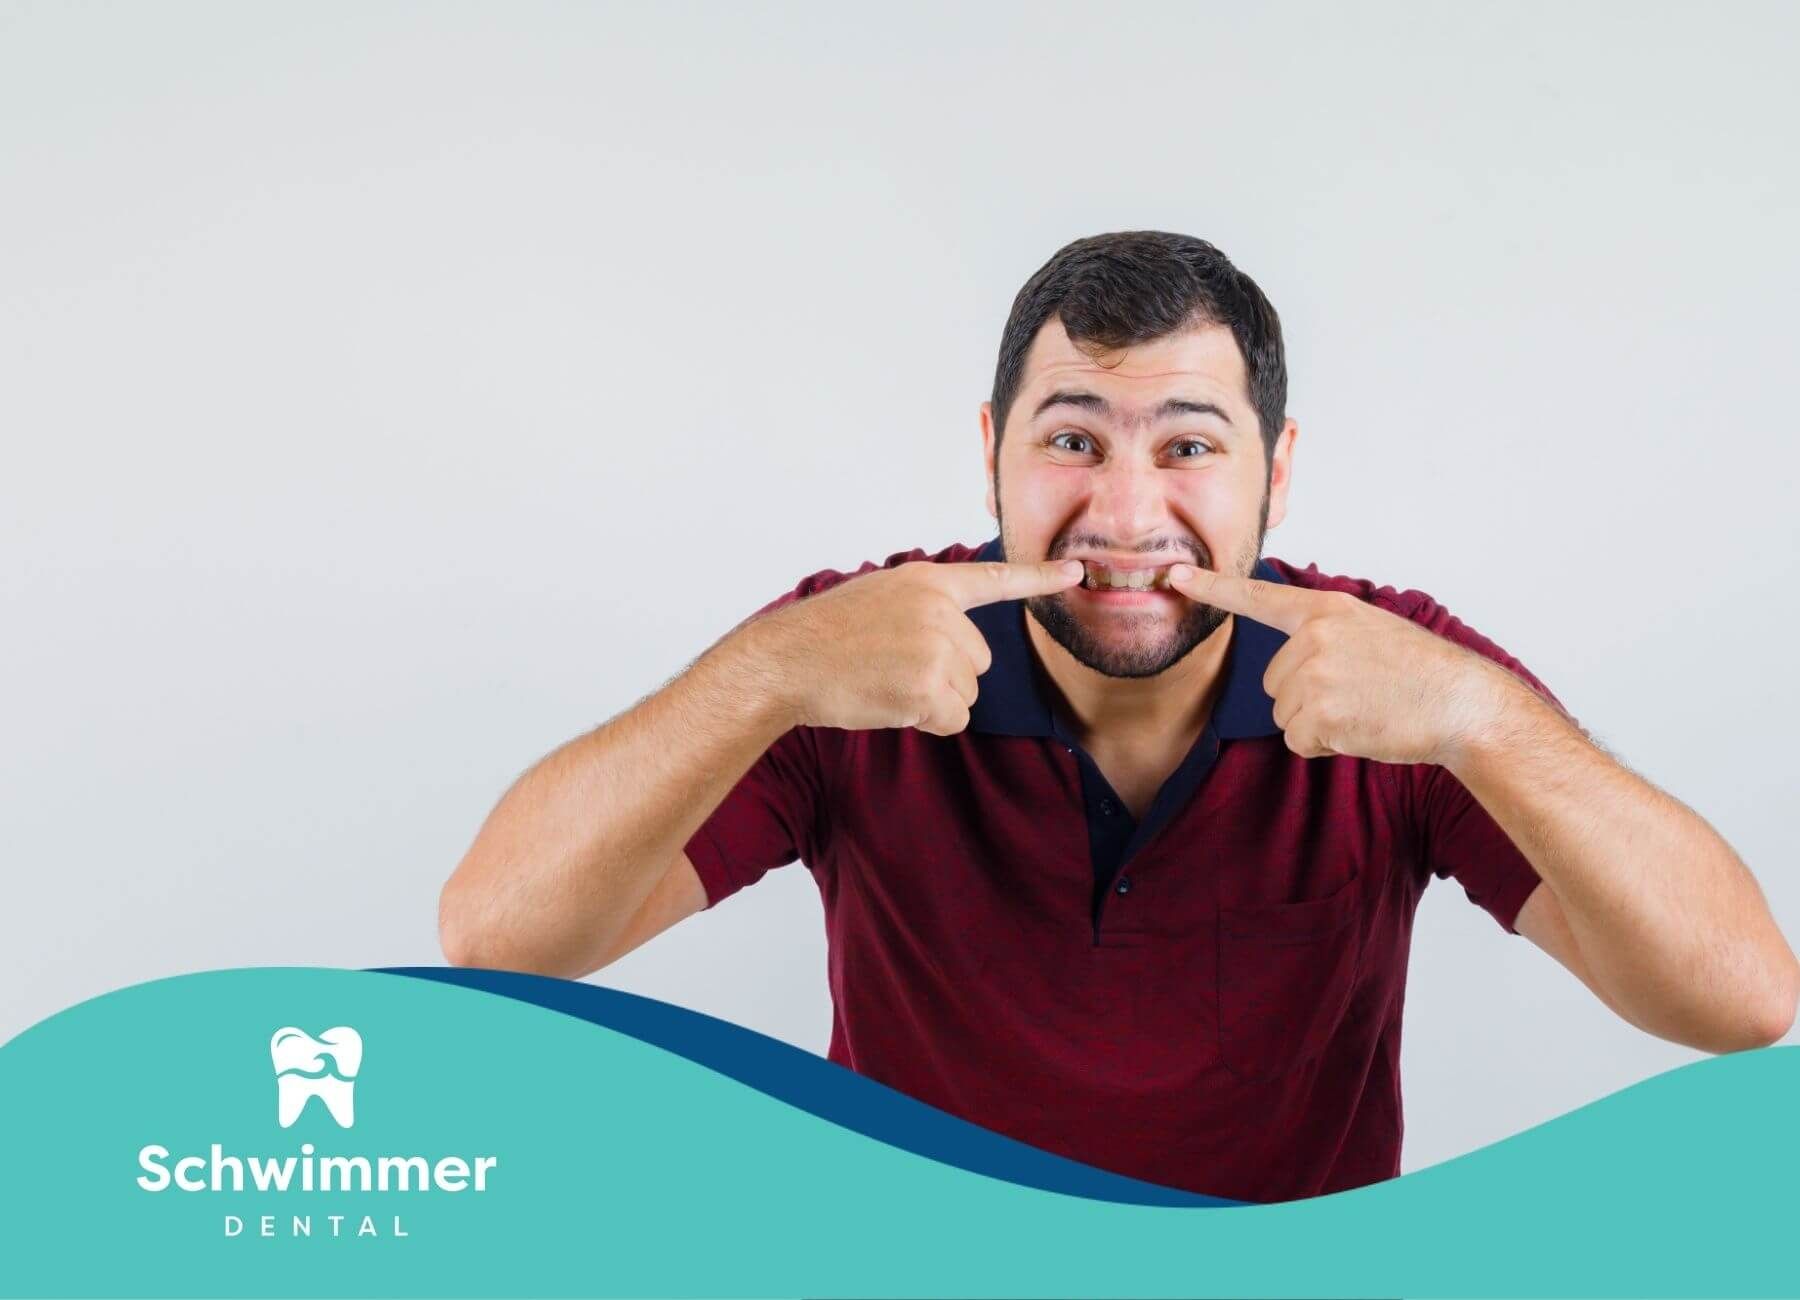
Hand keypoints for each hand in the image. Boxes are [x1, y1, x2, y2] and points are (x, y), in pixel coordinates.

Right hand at [748, 557, 1085, 735]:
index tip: (1076, 574)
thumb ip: (924, 609)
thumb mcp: (879, 598)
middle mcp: (940, 609)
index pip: (993, 580)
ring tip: (884, 681)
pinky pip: (953, 718)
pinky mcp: (928, 685)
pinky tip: (888, 702)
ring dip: (932, 699)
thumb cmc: (825, 637)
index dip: (1039, 578)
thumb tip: (960, 645)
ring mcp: (936, 646)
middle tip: (892, 668)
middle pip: (979, 660)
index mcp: (927, 582)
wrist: (786, 660)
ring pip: (967, 692)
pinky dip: (926, 722)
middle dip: (944, 675)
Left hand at [1165, 563, 1524, 764]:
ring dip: (1319, 722)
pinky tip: (1362, 729)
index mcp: (1326, 610)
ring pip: (1286, 713)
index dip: (1212, 587)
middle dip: (1308, 697)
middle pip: (1274, 681)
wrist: (1462, 703)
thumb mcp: (1370, 631)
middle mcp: (1314, 637)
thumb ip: (1324, 637)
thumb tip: (1291, 667)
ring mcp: (1315, 675)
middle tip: (1359, 694)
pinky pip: (1299, 740)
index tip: (1173, 574)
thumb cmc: (1420, 673)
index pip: (1258, 597)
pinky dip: (1326, 745)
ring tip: (1365, 709)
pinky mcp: (1320, 714)